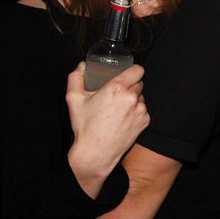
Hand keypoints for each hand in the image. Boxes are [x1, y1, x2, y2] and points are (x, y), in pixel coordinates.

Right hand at [66, 63, 149, 198]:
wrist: (96, 153)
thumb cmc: (85, 126)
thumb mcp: (74, 100)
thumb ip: (75, 78)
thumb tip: (82, 65)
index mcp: (117, 88)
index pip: (137, 70)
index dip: (132, 71)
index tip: (127, 75)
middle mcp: (132, 97)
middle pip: (138, 83)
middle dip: (129, 86)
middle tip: (116, 95)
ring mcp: (140, 110)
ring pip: (141, 97)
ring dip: (134, 99)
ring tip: (119, 109)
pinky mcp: (145, 121)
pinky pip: (144, 110)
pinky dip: (136, 112)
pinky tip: (124, 119)